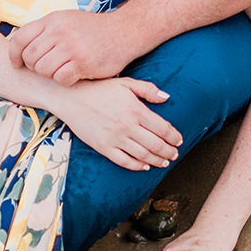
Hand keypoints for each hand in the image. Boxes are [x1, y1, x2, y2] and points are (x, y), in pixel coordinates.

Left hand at [8, 9, 139, 85]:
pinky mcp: (83, 62)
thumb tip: (20, 47)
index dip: (14, 54)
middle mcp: (59, 32)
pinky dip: (64, 81)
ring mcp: (71, 47)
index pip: (20, 38)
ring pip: (43, 70)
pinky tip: (73, 75)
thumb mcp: (66, 20)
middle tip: (47, 67)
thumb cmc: (92, 29)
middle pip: (30, 57)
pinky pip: (60, 79)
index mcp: (52, 20)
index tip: (17, 64)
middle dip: (34, 67)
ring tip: (61, 69)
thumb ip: (45, 30)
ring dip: (49, 74)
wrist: (124, 31)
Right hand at [55, 78, 180, 171]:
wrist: (71, 97)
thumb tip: (167, 98)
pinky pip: (124, 161)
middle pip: (156, 144)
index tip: (179, 140)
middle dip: (169, 151)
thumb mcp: (125, 83)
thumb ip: (147, 89)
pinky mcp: (103, 147)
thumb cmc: (100, 88)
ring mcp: (115, 138)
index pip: (163, 128)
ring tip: (164, 162)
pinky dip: (137, 166)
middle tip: (175, 154)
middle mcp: (127, 126)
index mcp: (135, 110)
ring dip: (157, 160)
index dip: (174, 136)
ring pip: (142, 155)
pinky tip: (144, 166)